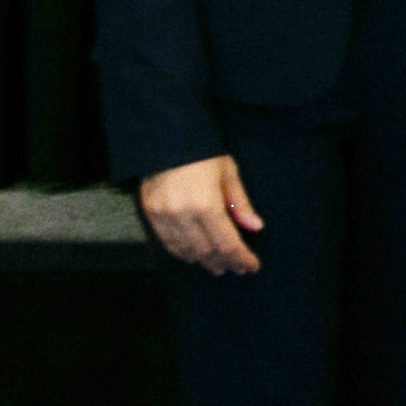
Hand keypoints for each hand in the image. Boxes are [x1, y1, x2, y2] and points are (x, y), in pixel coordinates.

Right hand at [140, 155, 263, 274]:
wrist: (166, 137)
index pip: (227, 243)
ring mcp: (164, 215)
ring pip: (186, 250)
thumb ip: (240, 203)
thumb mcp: (228, 173)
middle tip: (238, 268)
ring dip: (204, 260)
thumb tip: (255, 227)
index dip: (241, 258)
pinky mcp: (150, 213)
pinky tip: (193, 256)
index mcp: (206, 204)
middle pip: (207, 250)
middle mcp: (183, 214)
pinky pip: (167, 241)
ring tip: (218, 266)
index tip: (252, 266)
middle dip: (225, 262)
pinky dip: (182, 252)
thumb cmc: (203, 153)